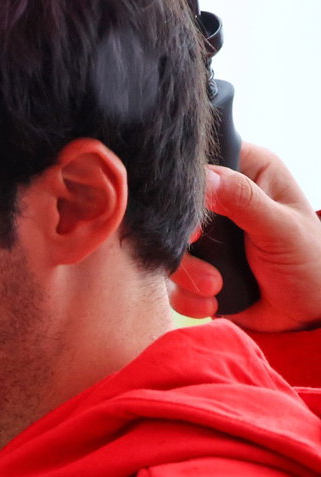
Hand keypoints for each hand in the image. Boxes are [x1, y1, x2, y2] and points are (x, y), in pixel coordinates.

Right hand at [171, 144, 320, 329]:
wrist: (304, 315)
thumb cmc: (309, 263)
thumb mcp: (280, 228)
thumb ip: (244, 200)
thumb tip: (206, 177)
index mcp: (250, 173)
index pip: (203, 162)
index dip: (189, 189)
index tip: (195, 220)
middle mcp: (224, 199)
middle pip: (175, 209)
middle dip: (185, 242)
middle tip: (200, 253)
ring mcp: (208, 237)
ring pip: (169, 248)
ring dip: (188, 275)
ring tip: (216, 286)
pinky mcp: (195, 268)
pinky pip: (172, 281)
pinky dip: (188, 296)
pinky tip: (214, 301)